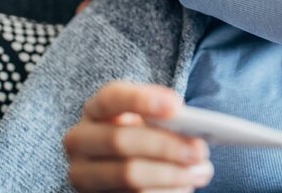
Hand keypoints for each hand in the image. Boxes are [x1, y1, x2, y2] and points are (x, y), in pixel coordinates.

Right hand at [63, 81, 212, 191]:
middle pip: (120, 140)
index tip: (177, 106)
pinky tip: (185, 187)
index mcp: (95, 110)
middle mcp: (80, 140)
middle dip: (165, 145)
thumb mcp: (147, 120)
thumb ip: (161, 117)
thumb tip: (188, 124)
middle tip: (199, 149)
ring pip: (128, 175)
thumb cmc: (142, 134)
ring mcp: (83, 174)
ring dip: (171, 174)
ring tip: (201, 171)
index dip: (142, 100)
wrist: (122, 165)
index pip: (111, 98)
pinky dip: (165, 192)